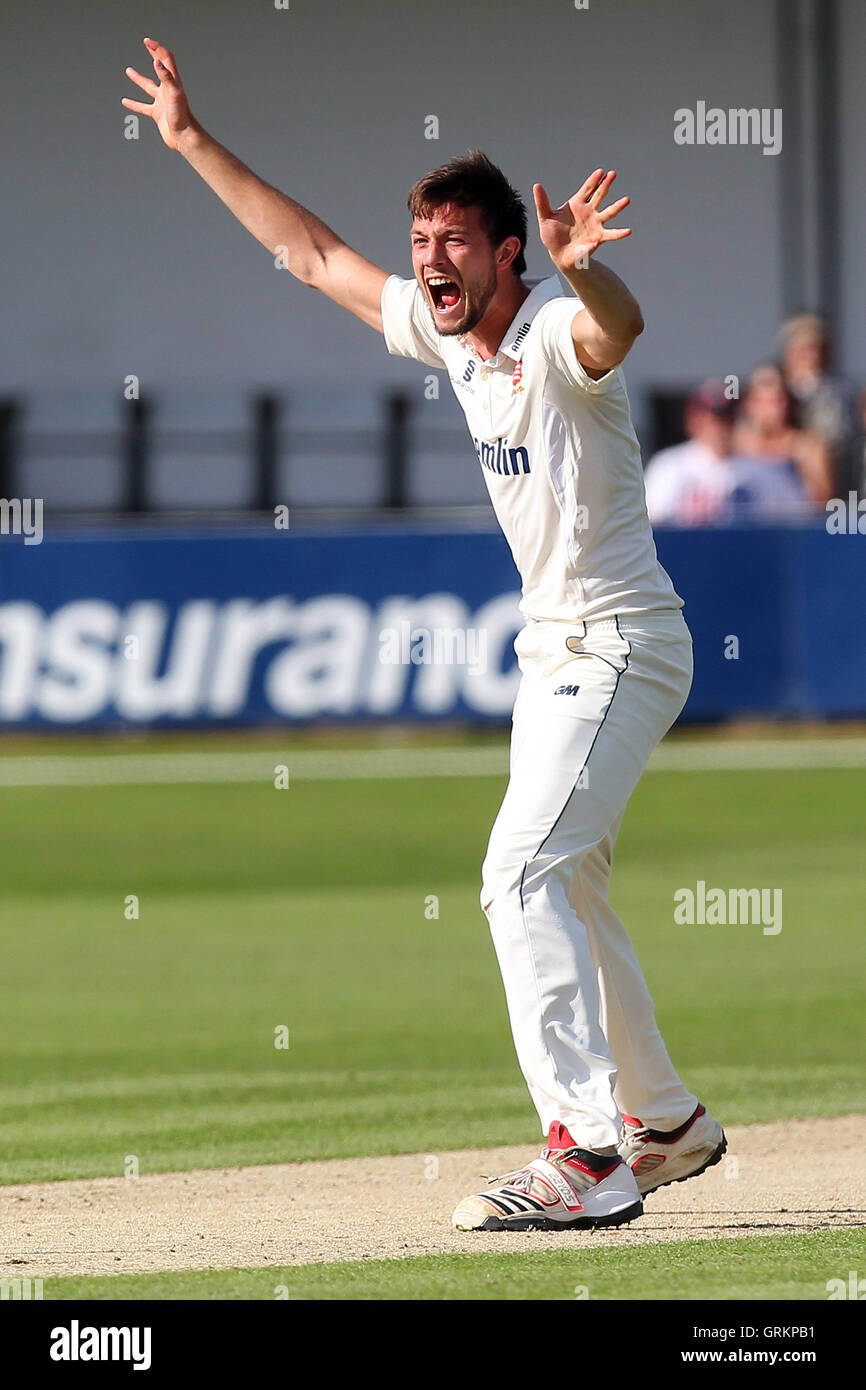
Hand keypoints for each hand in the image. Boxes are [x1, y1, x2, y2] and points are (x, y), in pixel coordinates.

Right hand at [122, 37, 196, 151]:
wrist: (184, 137)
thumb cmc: (182, 116)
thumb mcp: (174, 94)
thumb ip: (166, 77)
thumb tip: (157, 61)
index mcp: (173, 82)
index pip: (166, 58)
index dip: (157, 48)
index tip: (147, 41)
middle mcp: (168, 89)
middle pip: (160, 67)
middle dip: (154, 53)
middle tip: (146, 44)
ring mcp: (162, 101)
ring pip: (148, 86)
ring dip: (139, 78)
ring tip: (128, 70)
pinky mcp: (158, 113)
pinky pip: (143, 106)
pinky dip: (134, 104)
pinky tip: (125, 102)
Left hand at [533, 170, 631, 271]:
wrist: (559, 254)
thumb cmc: (552, 235)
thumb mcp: (545, 218)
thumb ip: (542, 202)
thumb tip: (537, 185)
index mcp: (577, 204)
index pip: (587, 189)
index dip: (593, 180)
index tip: (601, 171)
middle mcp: (589, 212)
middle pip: (599, 195)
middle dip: (606, 185)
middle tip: (613, 174)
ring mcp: (595, 224)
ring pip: (608, 213)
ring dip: (617, 207)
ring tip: (626, 200)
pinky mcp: (598, 238)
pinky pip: (610, 234)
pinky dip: (619, 233)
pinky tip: (628, 231)